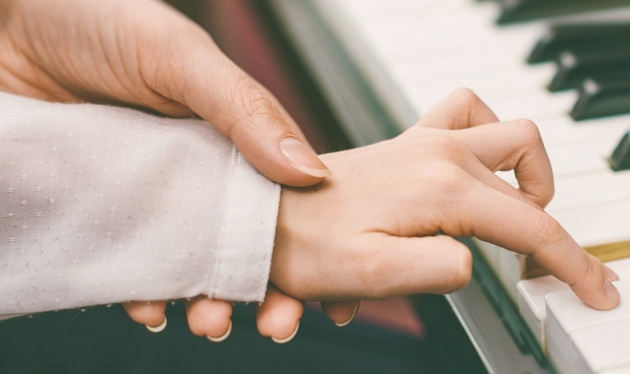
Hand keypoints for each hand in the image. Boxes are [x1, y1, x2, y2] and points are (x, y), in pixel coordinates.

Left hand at [0, 0, 328, 338]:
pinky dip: (140, 295)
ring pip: (188, 264)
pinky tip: (149, 306)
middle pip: (241, 244)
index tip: (329, 292)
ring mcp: (145, 197)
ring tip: (212, 321)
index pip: (280, 201)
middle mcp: (193, 171)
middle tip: (279, 321)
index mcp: (228, 136)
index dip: (308, 246)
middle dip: (266, 289)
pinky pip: (123, 267)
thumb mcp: (177, 56)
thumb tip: (310, 170)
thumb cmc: (92, 17)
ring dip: (207, 302)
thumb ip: (243, 109)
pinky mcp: (96, 213)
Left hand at [267, 89, 620, 330]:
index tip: (599, 293)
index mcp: (443, 189)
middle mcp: (443, 154)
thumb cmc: (306, 247)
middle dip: (557, 229)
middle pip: (533, 183)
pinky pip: (469, 115)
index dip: (574, 264)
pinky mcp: (413, 141)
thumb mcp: (370, 274)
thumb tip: (476, 261)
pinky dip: (491, 140)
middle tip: (554, 271)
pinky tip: (481, 172)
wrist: (266, 215)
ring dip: (531, 175)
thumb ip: (438, 269)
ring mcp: (428, 141)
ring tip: (522, 218)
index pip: (533, 227)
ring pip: (512, 136)